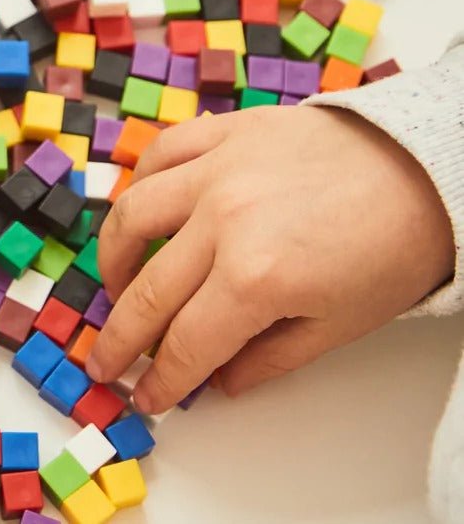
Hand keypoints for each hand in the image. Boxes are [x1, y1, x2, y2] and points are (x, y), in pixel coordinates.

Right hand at [85, 105, 454, 413]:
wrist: (424, 170)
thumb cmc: (392, 250)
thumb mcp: (339, 325)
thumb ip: (269, 357)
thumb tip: (221, 379)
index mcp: (256, 279)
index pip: (186, 343)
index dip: (162, 378)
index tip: (146, 396)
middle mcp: (223, 221)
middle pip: (148, 291)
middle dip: (119, 336)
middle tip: (104, 358)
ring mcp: (217, 170)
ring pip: (134, 213)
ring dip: (114, 256)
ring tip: (117, 280)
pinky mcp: (224, 132)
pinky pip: (161, 154)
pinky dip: (141, 181)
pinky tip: (143, 206)